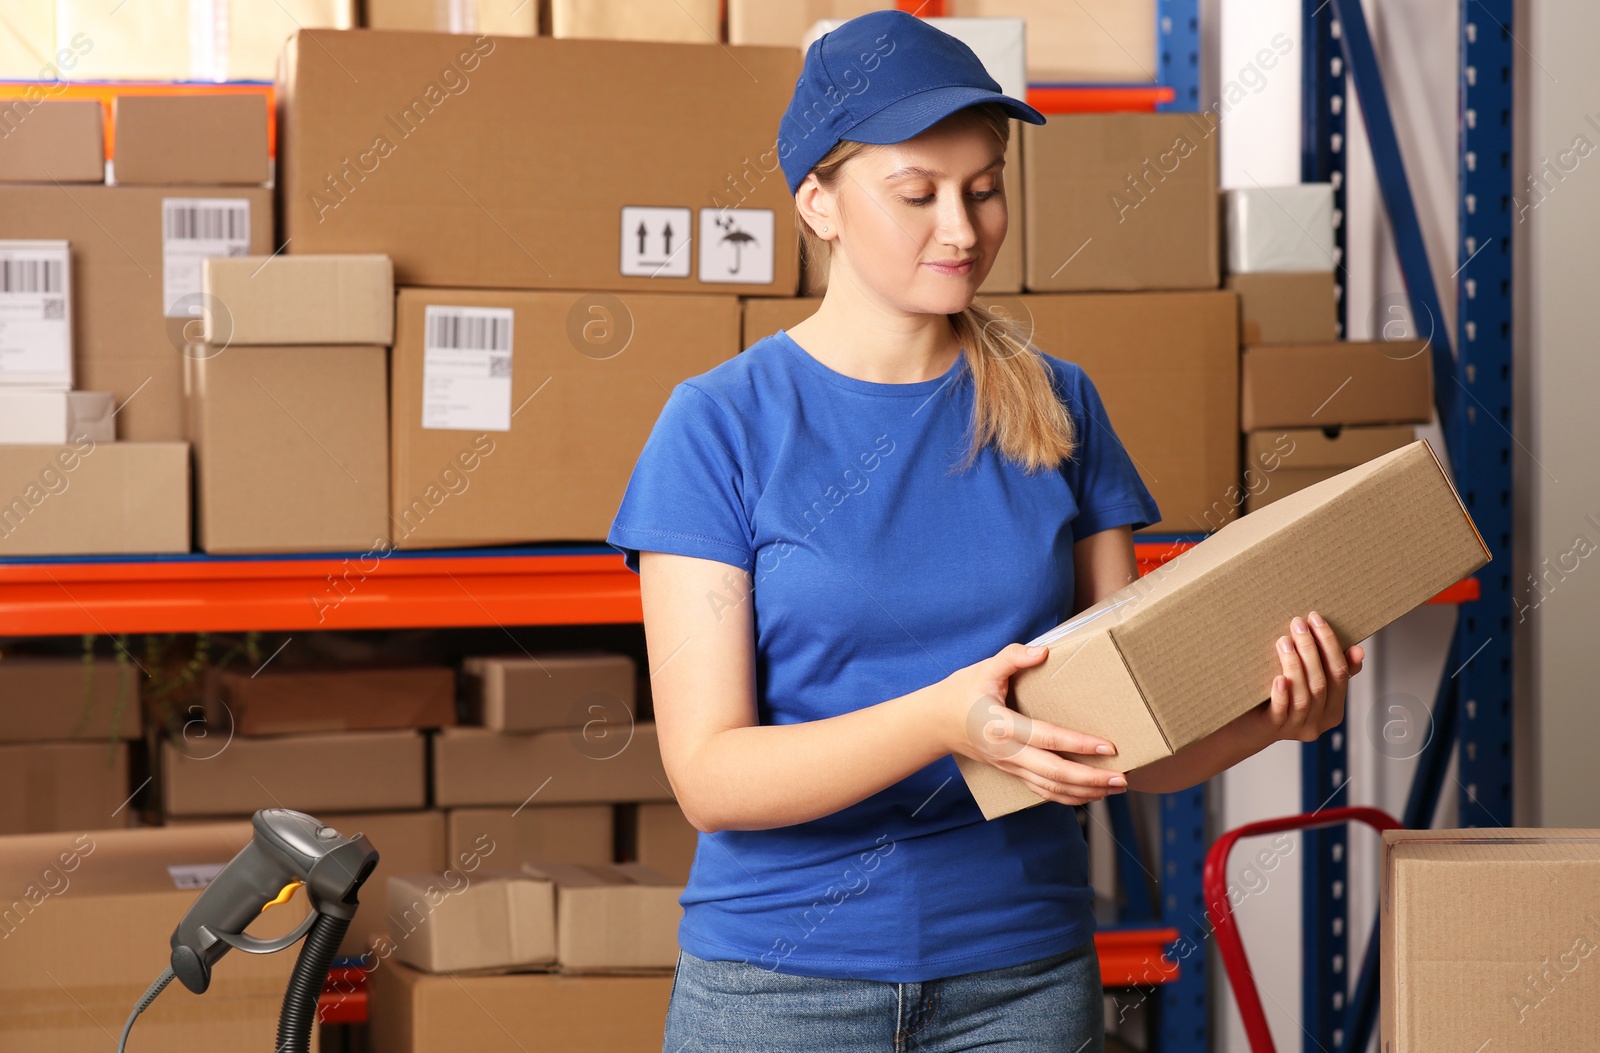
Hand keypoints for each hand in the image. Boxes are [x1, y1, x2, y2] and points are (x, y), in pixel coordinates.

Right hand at [940, 643, 1127, 805]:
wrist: (935, 723)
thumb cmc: (961, 692)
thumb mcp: (983, 669)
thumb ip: (1012, 657)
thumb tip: (1043, 651)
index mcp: (1003, 726)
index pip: (1047, 738)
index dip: (1079, 744)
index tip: (1108, 746)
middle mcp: (1008, 752)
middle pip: (1054, 773)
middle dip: (1091, 778)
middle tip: (1122, 777)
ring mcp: (1010, 766)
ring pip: (1051, 787)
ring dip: (1085, 791)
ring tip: (1114, 788)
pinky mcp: (1011, 772)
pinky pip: (1042, 790)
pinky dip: (1068, 796)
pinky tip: (1089, 794)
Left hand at [1263, 611, 1365, 742]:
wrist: (1247, 727)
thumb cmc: (1280, 699)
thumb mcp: (1308, 684)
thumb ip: (1332, 670)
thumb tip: (1358, 650)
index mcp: (1333, 710)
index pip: (1340, 674)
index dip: (1330, 644)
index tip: (1316, 619)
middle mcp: (1319, 722)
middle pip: (1321, 683)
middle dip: (1311, 649)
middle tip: (1298, 624)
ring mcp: (1297, 727)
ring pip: (1303, 696)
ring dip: (1295, 665)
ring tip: (1284, 641)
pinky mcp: (1274, 728)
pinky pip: (1281, 711)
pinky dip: (1281, 694)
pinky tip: (1278, 678)